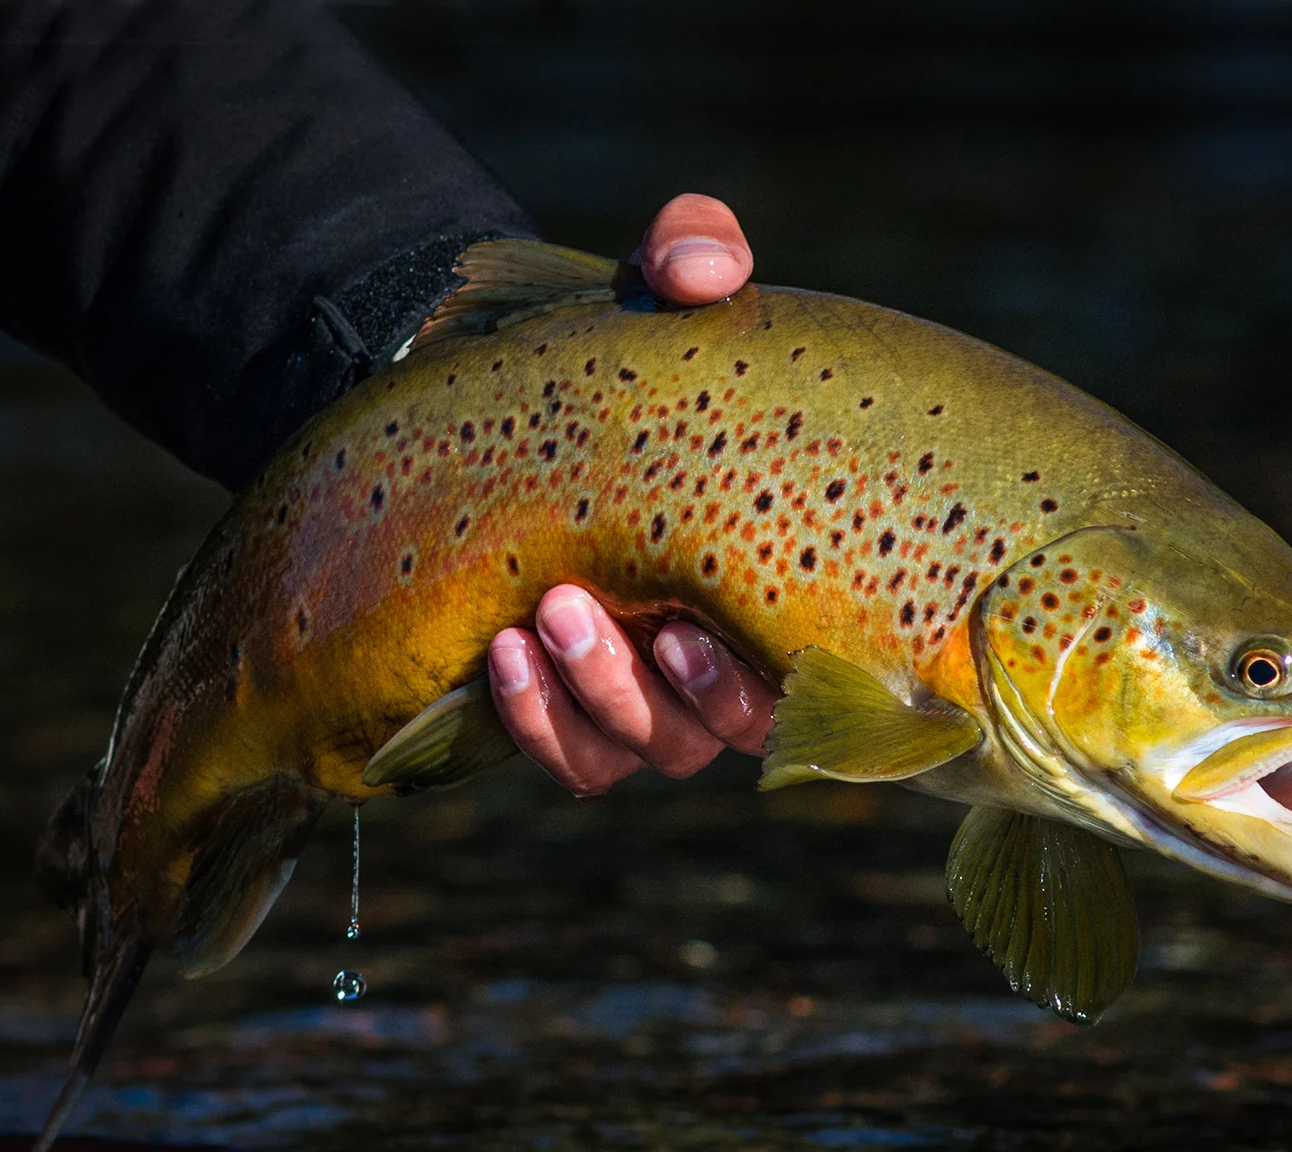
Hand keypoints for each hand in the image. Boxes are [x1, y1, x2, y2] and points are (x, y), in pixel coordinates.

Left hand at [487, 196, 770, 794]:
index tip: (712, 620)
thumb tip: (706, 266)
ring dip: (599, 696)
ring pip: (647, 748)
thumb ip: (692, 250)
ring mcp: (639, 696)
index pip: (810, 664)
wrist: (481, 405)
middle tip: (619, 614)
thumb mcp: (645, 290)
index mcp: (771, 575)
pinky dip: (537, 722)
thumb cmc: (599, 358)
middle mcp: (718, 655)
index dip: (776, 671)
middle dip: (682, 689)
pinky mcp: (562, 717)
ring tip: (545, 617)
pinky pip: (571, 760)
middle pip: (728, 727)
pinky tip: (501, 654)